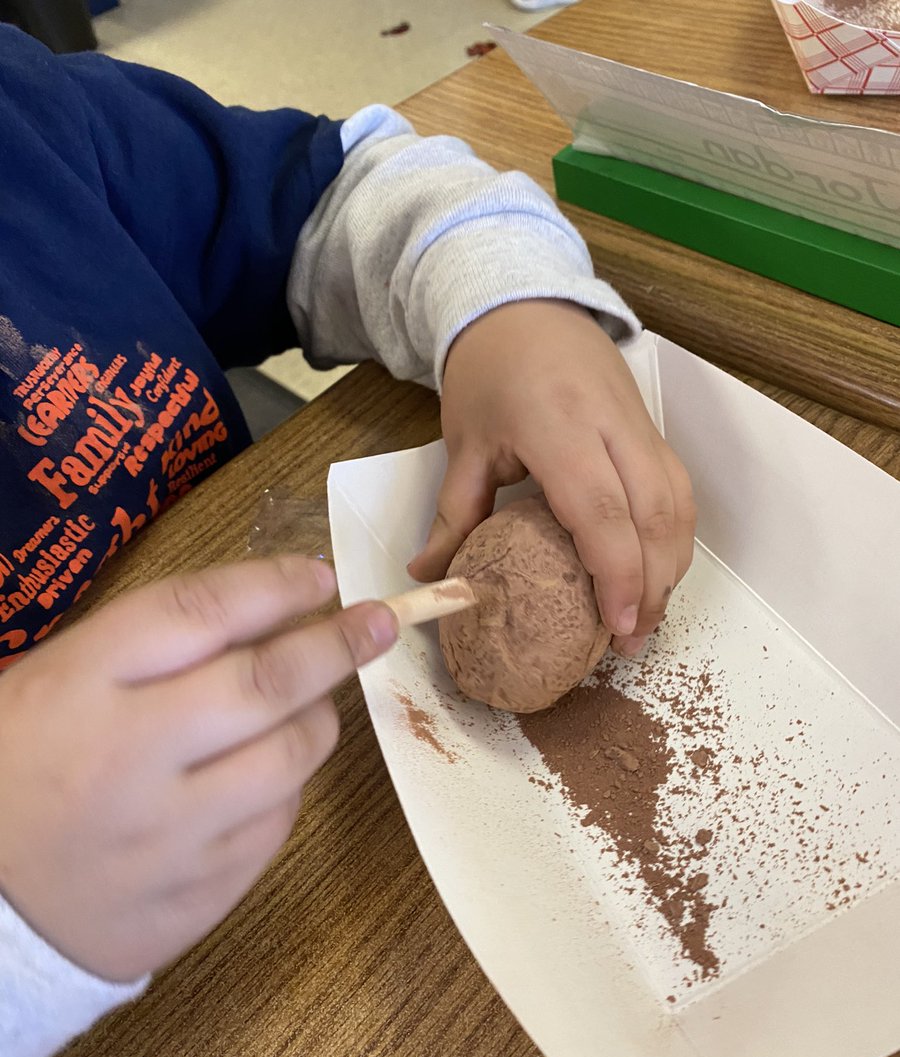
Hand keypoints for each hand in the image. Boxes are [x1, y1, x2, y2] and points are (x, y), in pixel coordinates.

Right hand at [0, 556, 396, 981]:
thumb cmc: (17, 769)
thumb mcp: (55, 680)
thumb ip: (149, 644)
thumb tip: (272, 608)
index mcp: (78, 687)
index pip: (198, 612)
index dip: (272, 584)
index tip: (319, 577)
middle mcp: (128, 759)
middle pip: (265, 684)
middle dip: (336, 644)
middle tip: (378, 623)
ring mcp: (166, 839)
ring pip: (289, 761)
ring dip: (316, 720)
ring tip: (309, 704)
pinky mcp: (193, 900)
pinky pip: (273, 830)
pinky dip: (282, 792)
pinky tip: (262, 780)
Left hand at [408, 300, 695, 654]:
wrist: (523, 302)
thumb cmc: (488, 373)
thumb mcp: (464, 444)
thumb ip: (455, 516)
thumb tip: (430, 580)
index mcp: (559, 427)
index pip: (603, 511)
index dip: (617, 574)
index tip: (616, 626)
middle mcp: (612, 425)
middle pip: (655, 514)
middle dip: (654, 585)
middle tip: (633, 641)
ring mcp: (640, 422)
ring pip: (678, 502)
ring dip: (672, 564)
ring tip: (649, 616)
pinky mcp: (652, 425)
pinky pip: (678, 486)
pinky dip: (675, 535)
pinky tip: (658, 570)